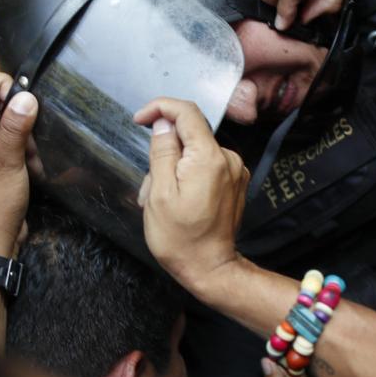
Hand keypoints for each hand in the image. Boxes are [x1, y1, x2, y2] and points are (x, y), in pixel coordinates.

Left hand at [0, 90, 38, 254]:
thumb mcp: (6, 159)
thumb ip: (14, 126)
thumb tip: (25, 97)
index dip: (5, 94)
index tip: (23, 113)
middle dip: (16, 120)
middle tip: (28, 143)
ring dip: (19, 138)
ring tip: (29, 159)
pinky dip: (14, 151)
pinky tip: (25, 167)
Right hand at [133, 98, 248, 291]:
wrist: (210, 268)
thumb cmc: (181, 239)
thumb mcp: (159, 194)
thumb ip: (162, 152)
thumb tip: (163, 123)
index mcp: (209, 157)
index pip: (186, 112)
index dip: (160, 107)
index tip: (140, 119)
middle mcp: (228, 158)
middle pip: (189, 134)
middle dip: (163, 151)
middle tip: (150, 185)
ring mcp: (234, 170)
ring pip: (194, 151)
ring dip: (173, 167)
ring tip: (162, 200)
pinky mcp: (234, 181)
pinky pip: (206, 165)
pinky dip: (187, 174)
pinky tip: (178, 200)